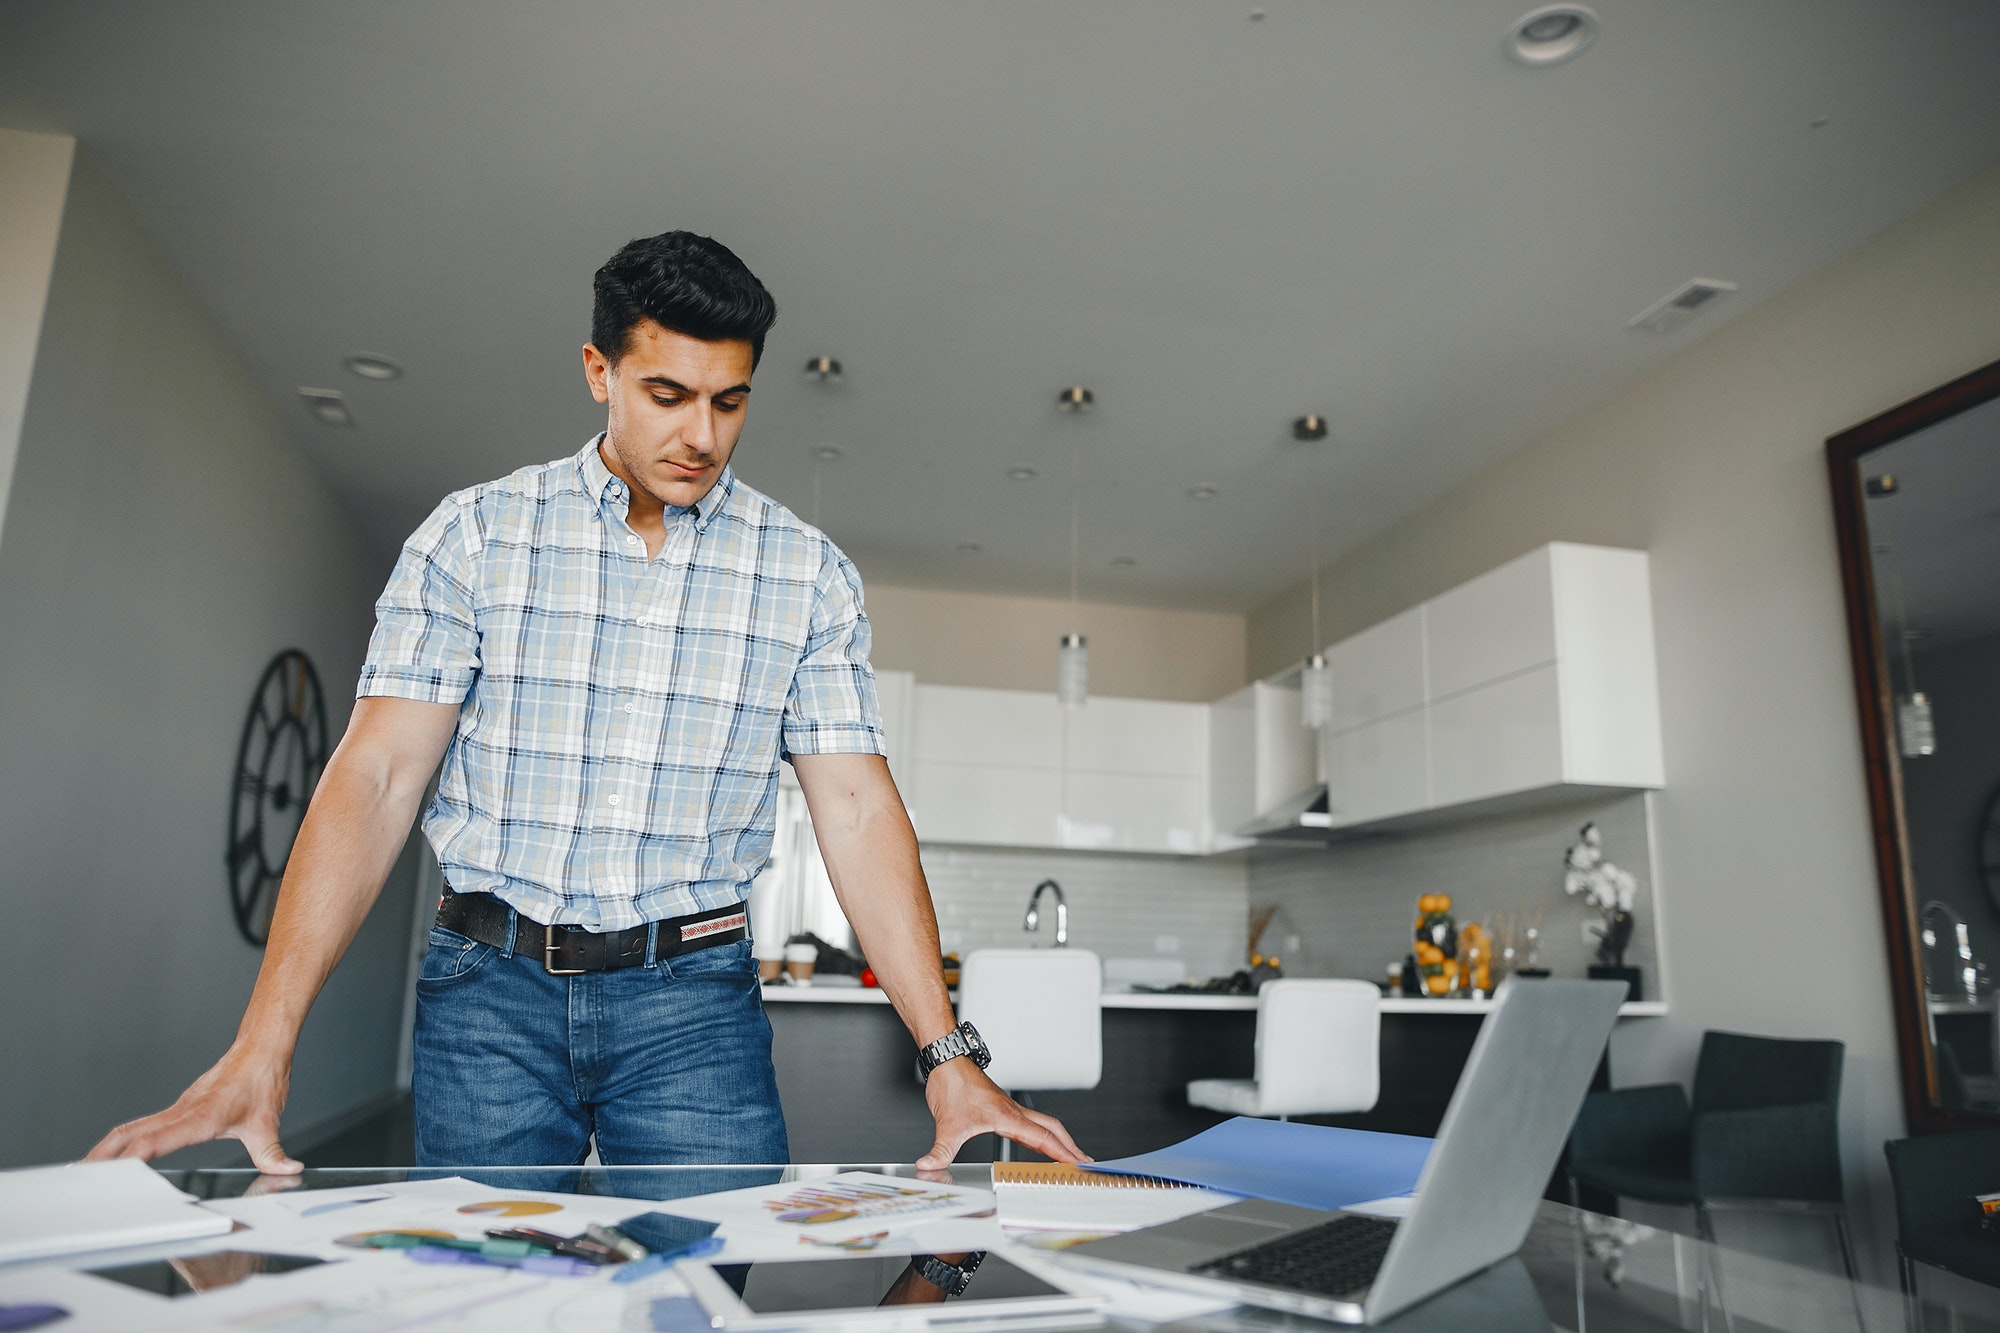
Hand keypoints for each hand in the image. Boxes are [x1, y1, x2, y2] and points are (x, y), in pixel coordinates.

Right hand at [85, 1044, 299, 1173]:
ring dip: (107, 1148)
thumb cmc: (261, 1080)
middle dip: (102, 1156)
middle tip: (80, 1177)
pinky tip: (117, 1152)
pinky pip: (144, 1123)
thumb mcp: (268, 1123)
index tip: (113, 1174)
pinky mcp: (179, 1107)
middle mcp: (182, 1112)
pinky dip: (123, 1139)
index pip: (157, 1140)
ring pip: (132, 1127)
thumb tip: (288, 1170)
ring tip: (86, 1169)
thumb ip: (273, 1154)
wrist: (260, 1049)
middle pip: (130, 1134)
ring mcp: (177, 1108)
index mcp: (199, 1118)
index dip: (133, 1158)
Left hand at [917, 1060, 1089, 1168]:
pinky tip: (1037, 1141)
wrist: (947, 1060)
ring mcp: (1008, 1108)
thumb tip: (928, 1166)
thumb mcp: (946, 1125)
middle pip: (1053, 1129)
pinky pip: (1030, 1122)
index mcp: (1007, 1117)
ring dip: (1059, 1139)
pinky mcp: (1001, 1107)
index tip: (1078, 1164)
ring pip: (1044, 1123)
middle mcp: (1013, 1112)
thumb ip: (940, 1150)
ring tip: (1069, 1154)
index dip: (1062, 1153)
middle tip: (1085, 1162)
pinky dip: (1042, 1134)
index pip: (1043, 1138)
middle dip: (1070, 1146)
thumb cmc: (951, 1083)